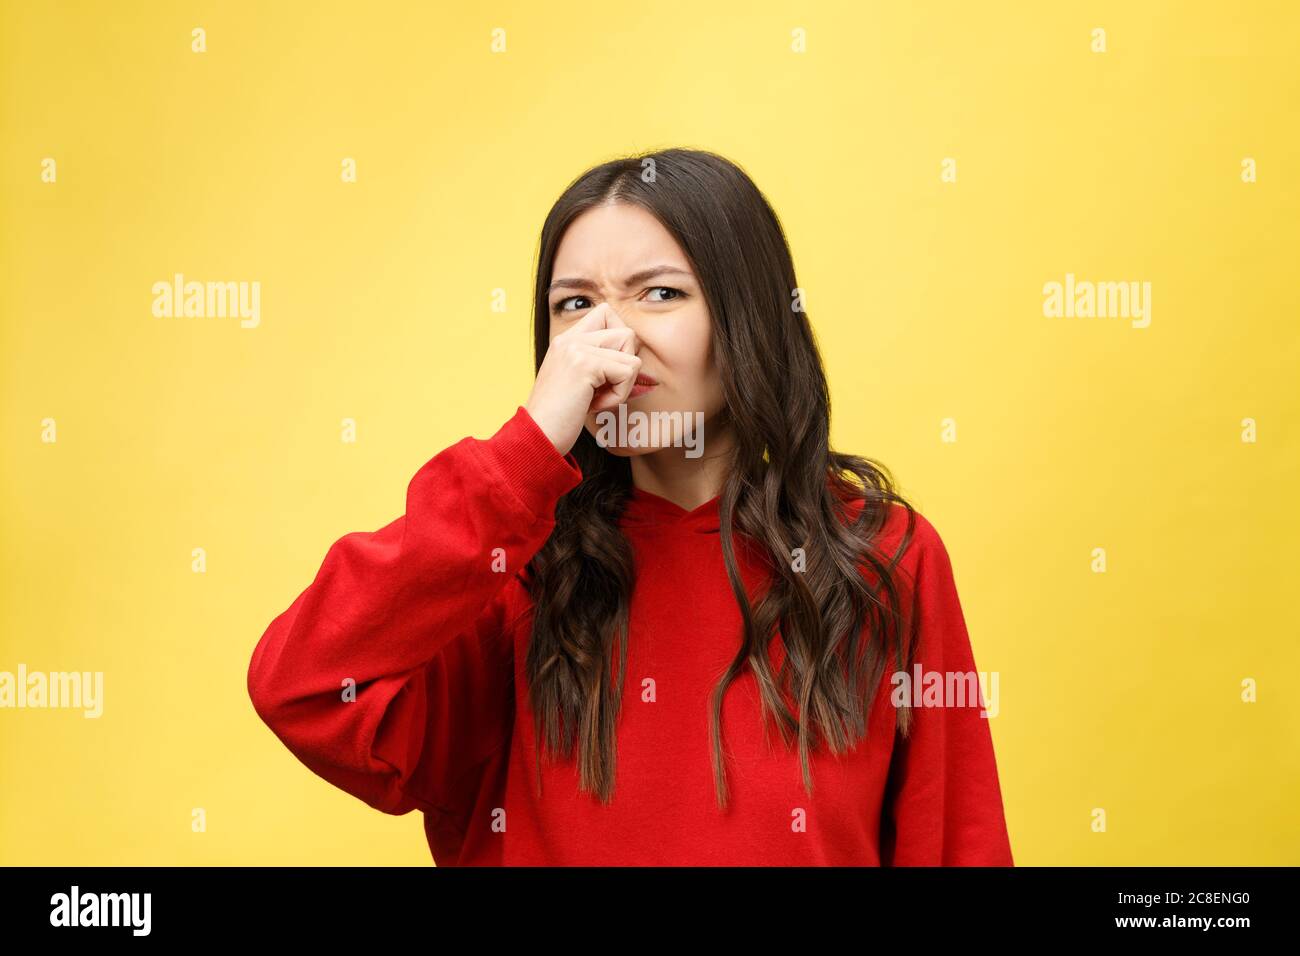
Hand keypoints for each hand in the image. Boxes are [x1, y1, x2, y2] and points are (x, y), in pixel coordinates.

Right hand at [524, 303, 641, 455]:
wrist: (537, 436)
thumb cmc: (559, 418)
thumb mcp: (579, 384)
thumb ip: (601, 365)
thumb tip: (641, 367)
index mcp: (566, 339)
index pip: (606, 313)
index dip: (618, 343)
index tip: (604, 373)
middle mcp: (569, 338)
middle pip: (626, 332)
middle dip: (625, 365)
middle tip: (602, 389)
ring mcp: (576, 349)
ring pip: (631, 353)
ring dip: (623, 384)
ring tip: (596, 399)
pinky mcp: (585, 365)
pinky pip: (628, 373)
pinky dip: (618, 396)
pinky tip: (594, 406)